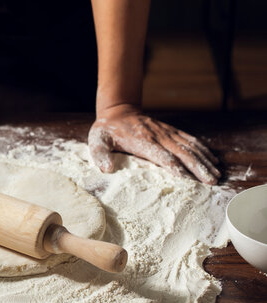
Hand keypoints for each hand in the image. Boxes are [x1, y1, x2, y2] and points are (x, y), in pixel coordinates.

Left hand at [88, 105, 219, 184]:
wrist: (118, 110)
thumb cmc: (106, 130)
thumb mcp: (97, 141)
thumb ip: (100, 154)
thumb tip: (106, 169)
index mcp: (141, 141)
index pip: (160, 155)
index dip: (174, 166)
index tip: (187, 178)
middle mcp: (157, 136)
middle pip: (181, 152)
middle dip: (197, 166)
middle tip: (211, 181)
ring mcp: (166, 132)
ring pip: (189, 146)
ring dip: (204, 160)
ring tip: (216, 174)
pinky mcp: (170, 131)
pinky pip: (190, 140)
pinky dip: (202, 150)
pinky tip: (213, 160)